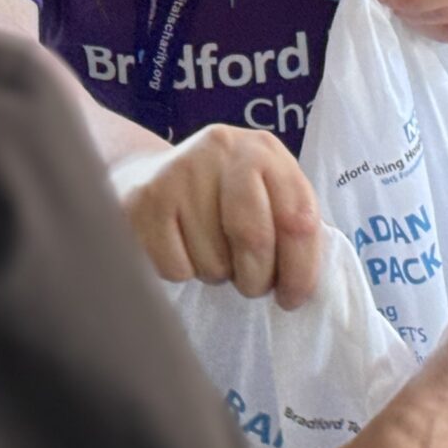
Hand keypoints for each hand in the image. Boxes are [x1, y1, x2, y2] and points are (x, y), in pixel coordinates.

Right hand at [111, 124, 322, 308]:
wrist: (146, 173)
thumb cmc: (219, 194)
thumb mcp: (263, 191)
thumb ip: (288, 224)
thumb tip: (303, 284)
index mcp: (264, 150)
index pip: (298, 218)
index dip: (301, 270)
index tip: (292, 298)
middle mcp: (223, 149)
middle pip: (255, 239)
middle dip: (257, 279)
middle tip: (251, 285)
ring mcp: (180, 171)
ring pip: (214, 261)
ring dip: (217, 273)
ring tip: (209, 249)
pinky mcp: (144, 201)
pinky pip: (178, 268)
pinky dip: (184, 271)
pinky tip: (180, 245)